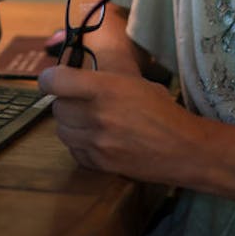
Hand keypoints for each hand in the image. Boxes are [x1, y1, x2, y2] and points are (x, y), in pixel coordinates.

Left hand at [38, 60, 199, 185]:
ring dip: (70, 125)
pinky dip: (80, 145)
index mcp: (105, 88)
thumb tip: (74, 71)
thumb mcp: (134, 81)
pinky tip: (96, 140)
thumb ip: (103, 76)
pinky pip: (74, 152)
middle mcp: (97, 115)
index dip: (50, 79)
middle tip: (80, 102)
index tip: (54, 80)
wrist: (184, 149)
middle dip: (65, 103)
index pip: (55, 81)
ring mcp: (97, 142)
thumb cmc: (161, 110)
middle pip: (57, 108)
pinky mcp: (101, 164)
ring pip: (62, 131)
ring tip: (89, 121)